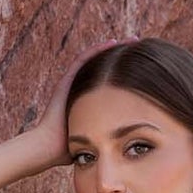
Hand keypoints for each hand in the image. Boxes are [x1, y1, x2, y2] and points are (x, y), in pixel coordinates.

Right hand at [34, 38, 131, 162]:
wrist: (47, 149)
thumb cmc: (69, 152)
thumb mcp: (95, 140)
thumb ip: (108, 136)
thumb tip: (128, 145)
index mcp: (88, 101)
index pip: (109, 83)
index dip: (126, 75)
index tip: (145, 70)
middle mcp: (80, 88)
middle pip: (104, 67)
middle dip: (122, 58)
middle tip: (141, 48)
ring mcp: (72, 82)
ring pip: (95, 59)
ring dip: (113, 49)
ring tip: (132, 41)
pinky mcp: (66, 81)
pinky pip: (83, 60)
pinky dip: (98, 51)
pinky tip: (113, 42)